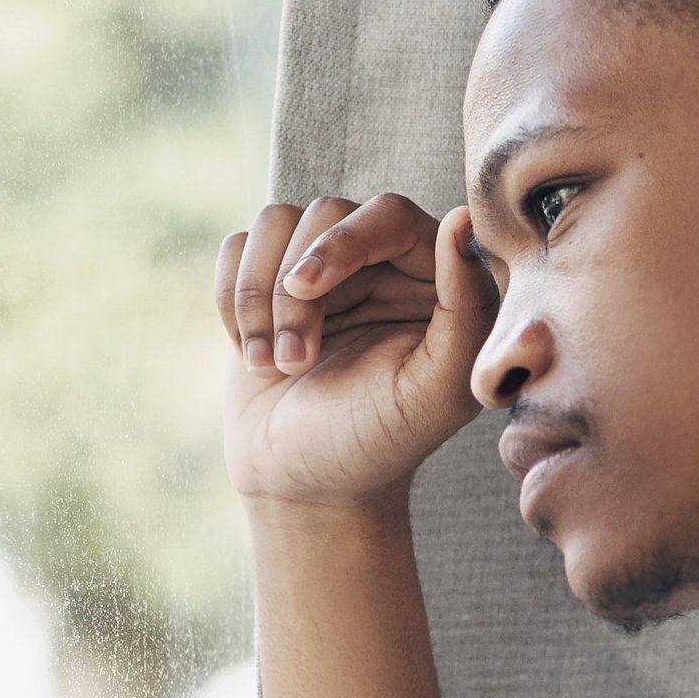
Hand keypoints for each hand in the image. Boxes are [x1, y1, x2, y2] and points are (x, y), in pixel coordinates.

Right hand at [214, 193, 493, 511]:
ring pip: (274, 222)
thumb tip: (461, 218)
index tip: (304, 289)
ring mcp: (324, 269)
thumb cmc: (376, 443)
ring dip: (258, 297)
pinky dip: (232, 298)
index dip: (340, 241)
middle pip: (324, 214)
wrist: (303, 484)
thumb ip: (467, 308)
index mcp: (435, 279)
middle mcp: (382, 262)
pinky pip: (238, 245)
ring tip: (274, 365)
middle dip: (295, 290)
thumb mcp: (434, 390)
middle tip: (296, 362)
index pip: (386, 213)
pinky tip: (253, 353)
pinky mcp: (270, 281)